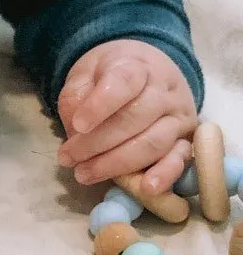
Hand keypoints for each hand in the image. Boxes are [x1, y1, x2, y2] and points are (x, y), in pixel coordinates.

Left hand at [56, 39, 197, 193]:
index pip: (124, 82)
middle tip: (68, 158)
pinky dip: (165, 175)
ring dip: (116, 164)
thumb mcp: (85, 75)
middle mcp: (165, 90)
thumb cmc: (109, 77)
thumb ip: (76, 98)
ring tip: (84, 174)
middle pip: (135, 118)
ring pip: (153, 142)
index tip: (78, 124)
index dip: (100, 105)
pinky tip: (146, 188)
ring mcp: (178, 115)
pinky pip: (181, 158)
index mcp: (138, 66)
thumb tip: (78, 132)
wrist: (146, 72)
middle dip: (97, 143)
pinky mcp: (186, 139)